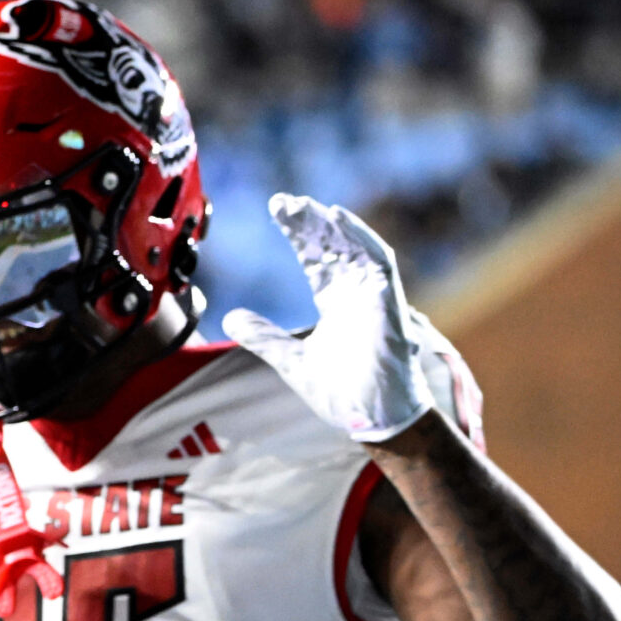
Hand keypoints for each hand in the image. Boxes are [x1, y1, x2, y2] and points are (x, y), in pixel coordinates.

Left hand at [223, 194, 458, 443]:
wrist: (373, 420)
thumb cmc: (342, 392)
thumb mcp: (290, 360)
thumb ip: (263, 337)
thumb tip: (231, 318)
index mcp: (335, 303)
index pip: (315, 259)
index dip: (298, 235)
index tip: (276, 210)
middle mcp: (355, 294)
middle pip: (332, 247)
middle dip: (309, 223)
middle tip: (282, 201)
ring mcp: (374, 297)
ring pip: (354, 248)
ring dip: (331, 225)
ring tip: (305, 205)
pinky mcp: (389, 304)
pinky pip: (380, 262)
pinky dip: (362, 239)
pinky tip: (339, 219)